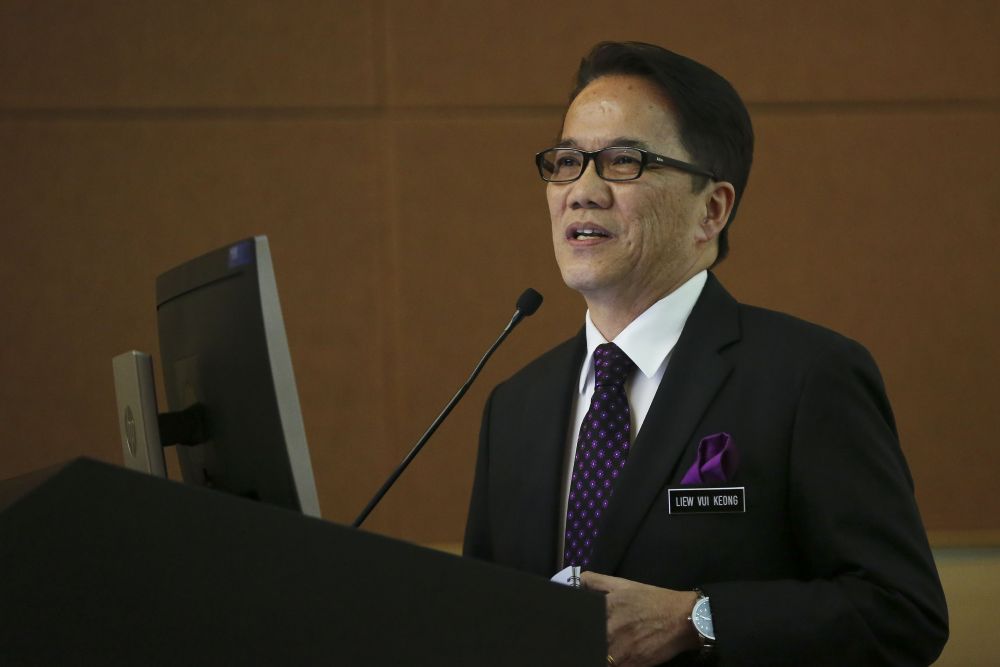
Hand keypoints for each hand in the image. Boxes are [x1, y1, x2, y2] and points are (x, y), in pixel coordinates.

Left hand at [581, 572, 700, 666]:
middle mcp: (611, 627)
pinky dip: (609, 663)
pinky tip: (611, 658)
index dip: (571, 627)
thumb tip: (574, 580)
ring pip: (598, 654)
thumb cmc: (653, 600)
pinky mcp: (631, 663)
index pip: (580, 618)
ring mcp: (621, 648)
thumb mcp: (623, 584)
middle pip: (586, 640)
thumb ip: (595, 581)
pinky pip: (611, 666)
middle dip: (583, 641)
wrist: (683, 618)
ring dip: (595, 652)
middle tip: (577, 643)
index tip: (565, 628)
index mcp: (606, 606)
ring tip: (598, 648)